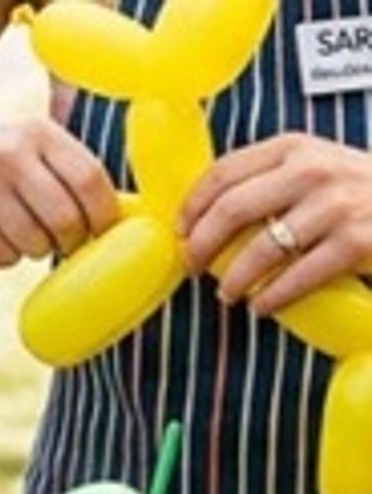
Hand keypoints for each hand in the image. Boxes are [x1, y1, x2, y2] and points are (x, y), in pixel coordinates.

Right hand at [0, 118, 118, 265]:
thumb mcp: (30, 147)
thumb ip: (70, 172)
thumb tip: (123, 218)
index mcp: (38, 133)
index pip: (90, 180)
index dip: (102, 215)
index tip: (100, 228)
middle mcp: (8, 155)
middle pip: (65, 219)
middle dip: (70, 239)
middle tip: (62, 239)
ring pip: (34, 243)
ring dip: (35, 249)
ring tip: (22, 232)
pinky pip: (2, 257)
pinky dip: (6, 256)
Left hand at [179, 132, 371, 313]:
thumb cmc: (358, 192)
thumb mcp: (315, 168)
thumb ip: (269, 180)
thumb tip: (202, 216)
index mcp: (295, 148)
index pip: (223, 172)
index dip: (191, 207)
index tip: (179, 232)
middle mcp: (313, 170)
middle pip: (230, 210)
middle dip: (200, 246)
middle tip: (193, 267)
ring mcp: (337, 205)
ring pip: (260, 250)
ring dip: (233, 280)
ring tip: (228, 294)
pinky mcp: (356, 241)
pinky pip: (296, 277)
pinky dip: (271, 298)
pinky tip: (262, 306)